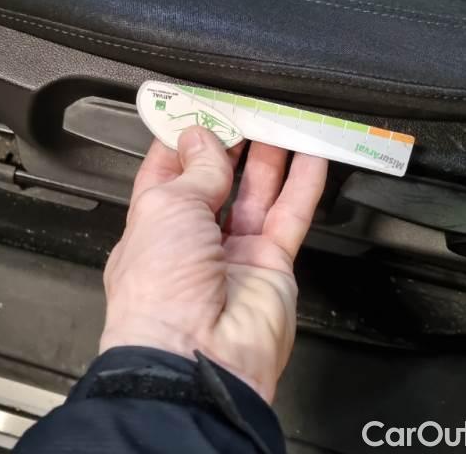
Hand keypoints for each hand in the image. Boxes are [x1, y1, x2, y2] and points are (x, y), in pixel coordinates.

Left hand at [100, 126, 327, 401]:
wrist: (194, 355)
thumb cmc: (157, 290)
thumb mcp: (165, 208)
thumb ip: (194, 170)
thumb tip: (201, 138)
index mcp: (152, 226)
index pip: (169, 171)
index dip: (186, 139)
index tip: (202, 109)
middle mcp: (192, 240)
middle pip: (217, 181)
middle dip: (233, 144)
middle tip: (248, 111)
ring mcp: (233, 254)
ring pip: (257, 194)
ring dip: (271, 158)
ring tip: (282, 121)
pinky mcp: (271, 266)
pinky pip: (289, 216)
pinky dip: (303, 185)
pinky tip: (312, 156)